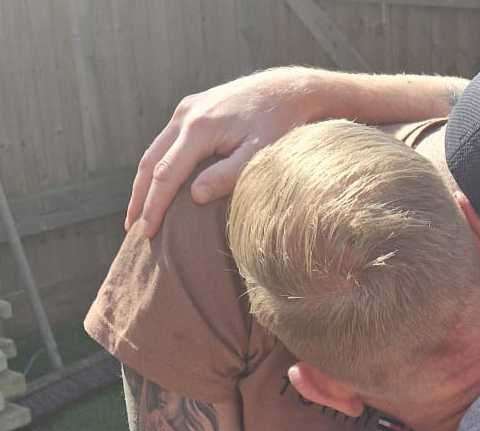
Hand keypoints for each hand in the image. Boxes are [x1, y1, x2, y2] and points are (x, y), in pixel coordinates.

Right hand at [125, 67, 319, 236]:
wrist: (287, 90)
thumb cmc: (279, 125)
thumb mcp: (259, 154)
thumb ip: (227, 175)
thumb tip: (195, 196)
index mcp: (199, 128)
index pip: (165, 174)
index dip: (154, 206)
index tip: (146, 232)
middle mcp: (186, 115)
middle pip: (150, 162)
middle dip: (139, 197)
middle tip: (132, 228)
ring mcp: (186, 109)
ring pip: (154, 150)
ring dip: (144, 181)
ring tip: (138, 211)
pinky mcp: (192, 108)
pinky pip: (166, 141)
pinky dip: (157, 164)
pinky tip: (158, 184)